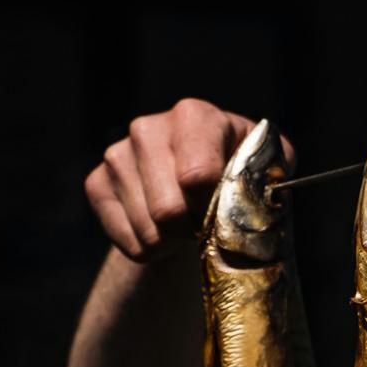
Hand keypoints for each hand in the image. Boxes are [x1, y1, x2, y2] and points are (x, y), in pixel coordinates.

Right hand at [84, 99, 288, 260]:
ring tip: (186, 226)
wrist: (200, 188)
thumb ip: (271, 177)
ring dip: (174, 242)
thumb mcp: (267, 169)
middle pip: (168, 209)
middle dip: (193, 230)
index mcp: (195, 115)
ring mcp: (118, 154)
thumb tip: (263, 197)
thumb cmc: (240, 175)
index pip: (197, 174)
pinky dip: (150, 250)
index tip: (224, 212)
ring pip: (149, 230)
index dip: (213, 207)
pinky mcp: (96, 183)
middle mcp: (149, 128)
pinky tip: (162, 232)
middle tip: (206, 226)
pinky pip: (127, 241)